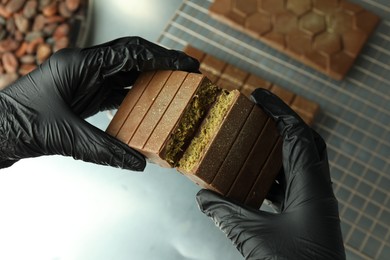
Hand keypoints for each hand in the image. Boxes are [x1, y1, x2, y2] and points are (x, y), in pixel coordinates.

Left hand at [0, 37, 198, 169]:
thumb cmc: (20, 124)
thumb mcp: (67, 137)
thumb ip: (106, 150)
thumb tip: (139, 163)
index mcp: (79, 64)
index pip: (129, 52)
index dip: (160, 57)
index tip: (184, 64)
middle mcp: (84, 67)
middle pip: (131, 58)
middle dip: (161, 65)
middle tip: (186, 74)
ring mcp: (84, 80)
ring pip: (125, 74)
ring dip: (149, 81)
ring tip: (173, 89)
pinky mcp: (83, 94)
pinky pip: (115, 90)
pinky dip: (134, 97)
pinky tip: (148, 106)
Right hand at [196, 89, 344, 258]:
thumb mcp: (253, 236)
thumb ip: (225, 213)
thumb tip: (203, 197)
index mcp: (312, 187)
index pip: (297, 135)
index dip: (278, 111)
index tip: (259, 96)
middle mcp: (317, 190)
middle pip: (304, 143)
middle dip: (281, 125)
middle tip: (257, 117)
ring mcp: (314, 203)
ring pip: (297, 165)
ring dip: (274, 152)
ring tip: (250, 145)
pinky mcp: (307, 216)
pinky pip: (290, 186)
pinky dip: (271, 177)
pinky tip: (253, 181)